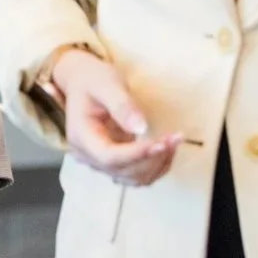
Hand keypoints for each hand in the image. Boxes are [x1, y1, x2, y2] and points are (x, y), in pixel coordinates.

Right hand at [51, 47, 179, 186]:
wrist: (82, 82)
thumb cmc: (93, 79)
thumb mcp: (106, 84)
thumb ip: (122, 105)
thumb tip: (142, 129)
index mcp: (81, 136)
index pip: (109, 157)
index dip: (137, 154)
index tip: (162, 143)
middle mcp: (87, 155)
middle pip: (123, 171)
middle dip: (153, 158)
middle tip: (176, 137)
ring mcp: (99, 162)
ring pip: (132, 178)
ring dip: (157, 165)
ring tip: (174, 141)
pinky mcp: (113, 162)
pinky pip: (136, 174)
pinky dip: (155, 166)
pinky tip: (167, 149)